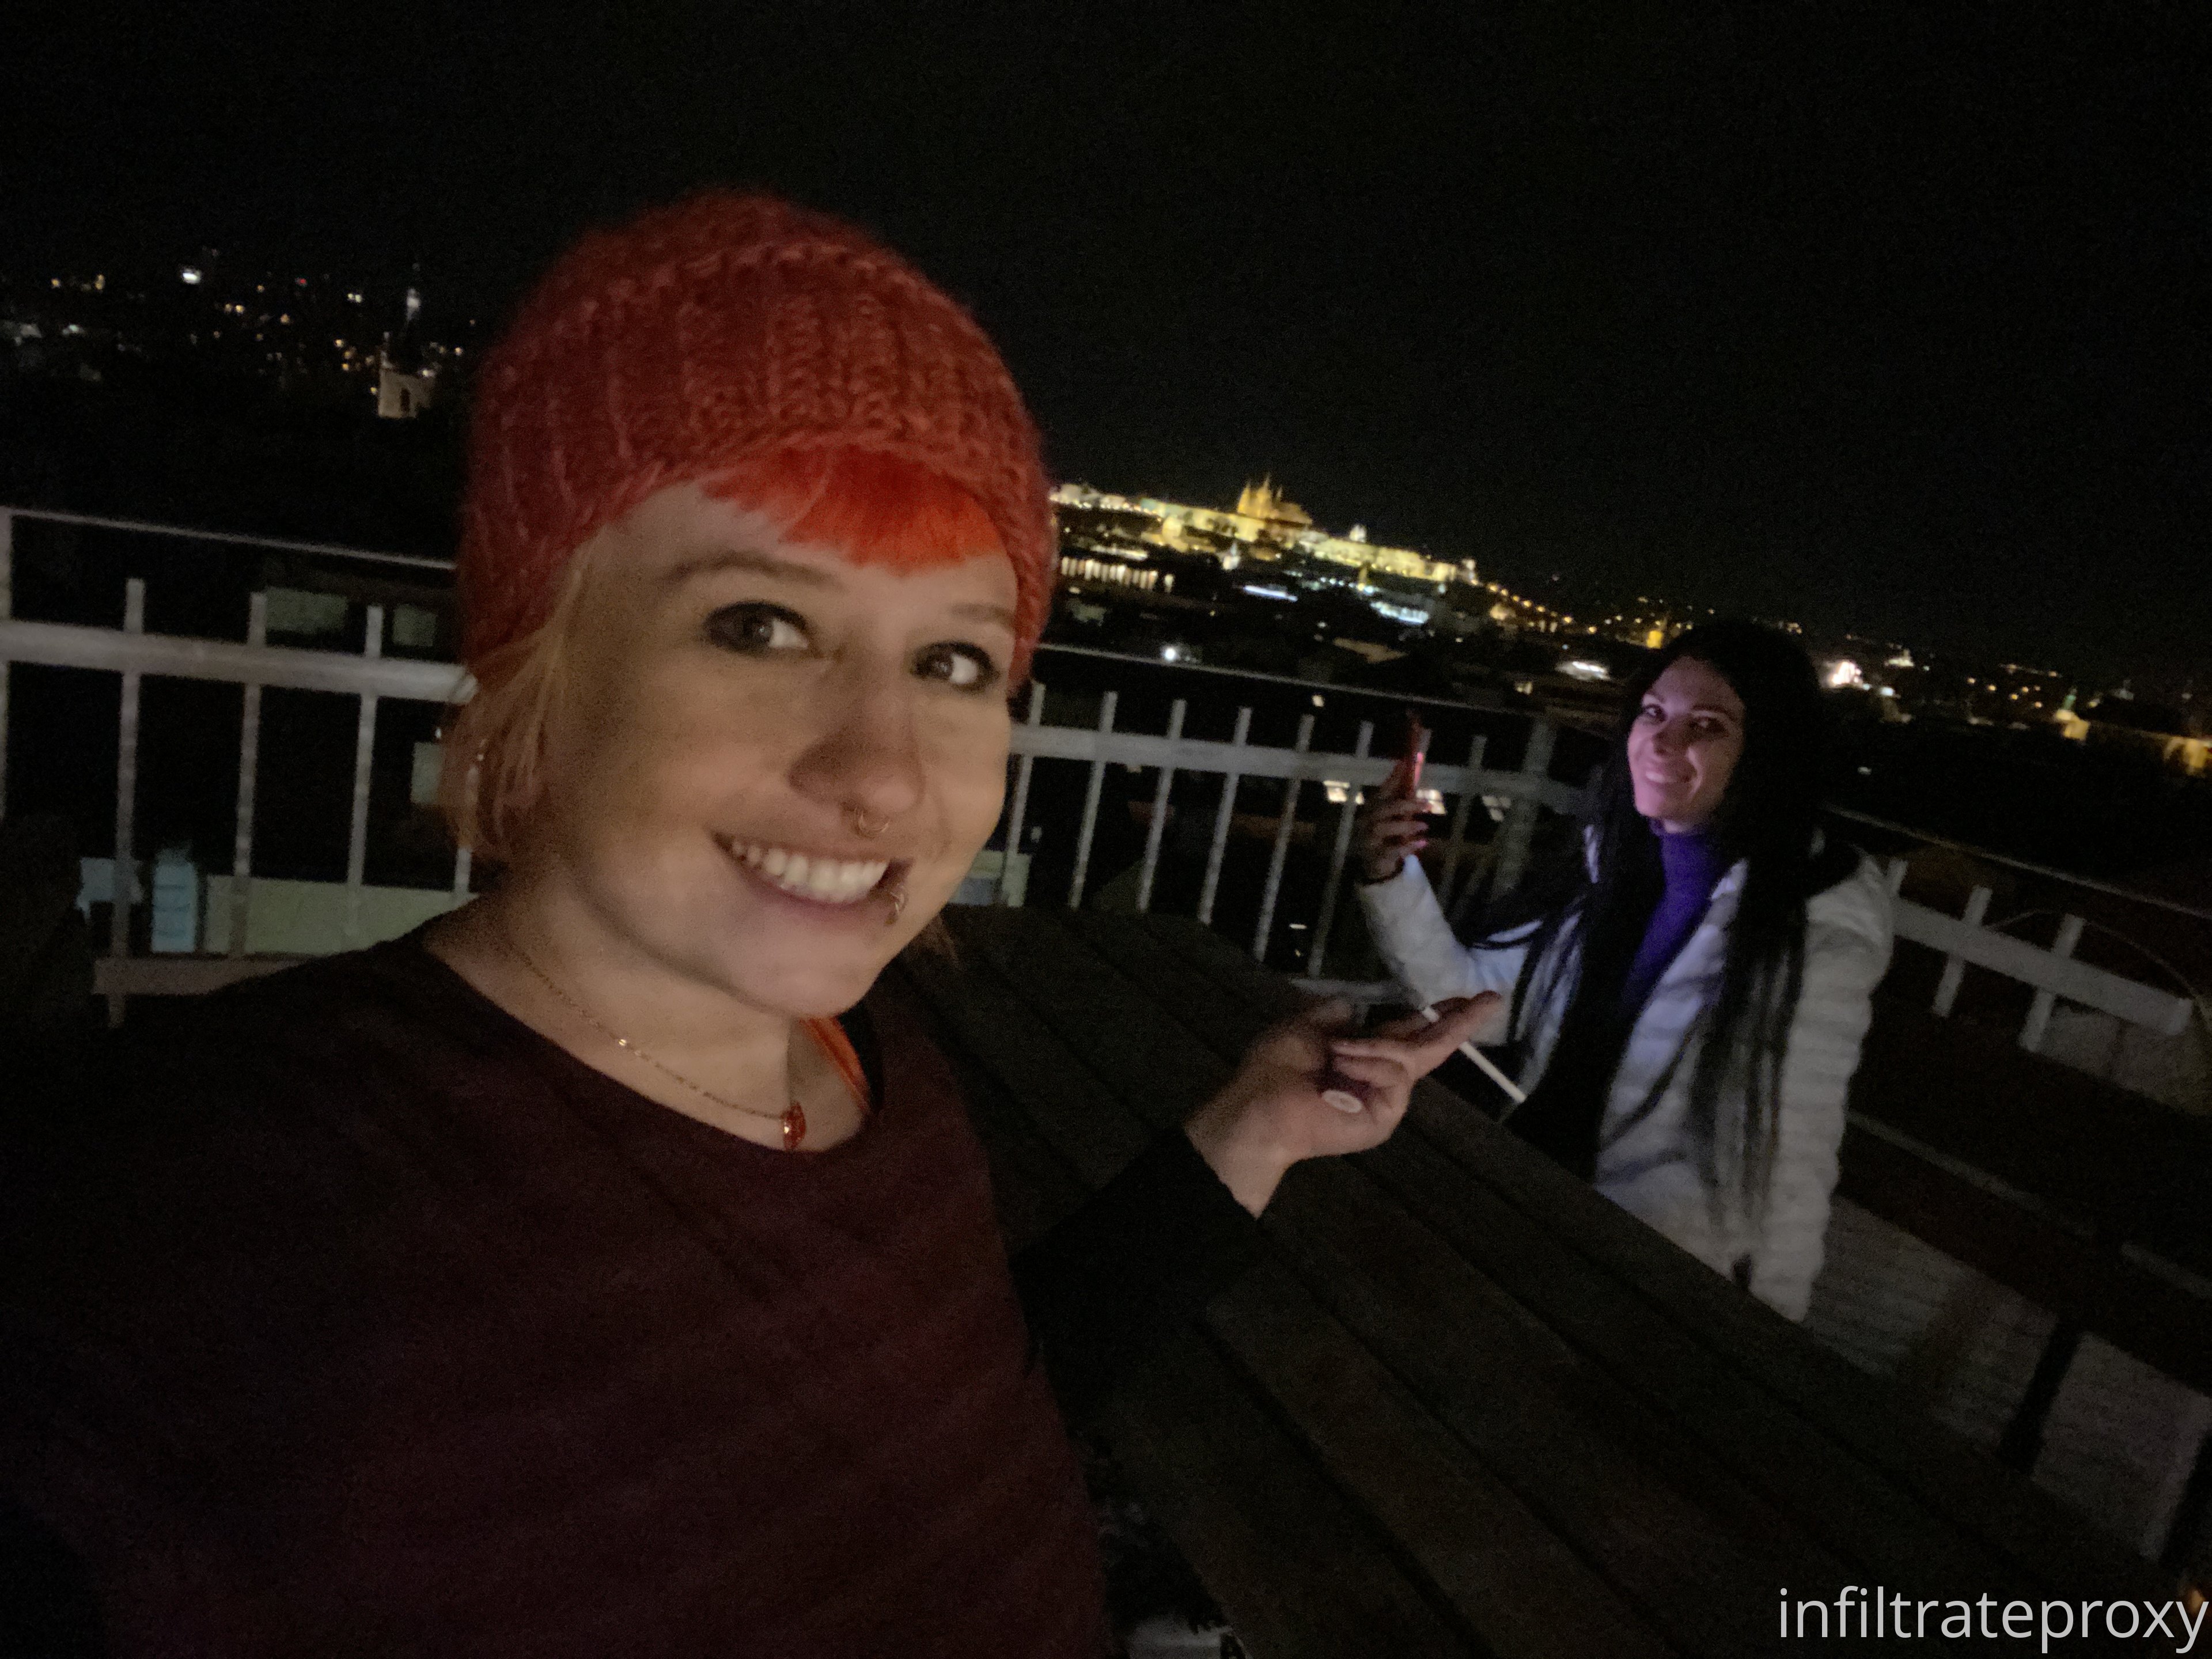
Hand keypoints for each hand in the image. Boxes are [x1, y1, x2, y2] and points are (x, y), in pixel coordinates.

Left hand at [1184, 994, 1500, 1214]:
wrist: (1260, 1105)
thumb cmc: (1276, 1067)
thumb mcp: (1305, 1026)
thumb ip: (1335, 1015)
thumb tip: (1351, 1004)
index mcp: (1364, 1056)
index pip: (1410, 1032)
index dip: (1437, 1016)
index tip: (1464, 998)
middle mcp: (1381, 1077)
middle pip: (1431, 1048)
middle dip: (1459, 1023)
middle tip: (1492, 998)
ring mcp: (1386, 1099)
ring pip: (1406, 1057)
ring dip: (1370, 1048)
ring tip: (1334, 1054)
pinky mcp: (1385, 1116)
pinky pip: (1394, 1075)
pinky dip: (1367, 1063)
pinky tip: (1342, 1066)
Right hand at [1353, 755, 1433, 883]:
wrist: (1374, 864)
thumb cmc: (1386, 835)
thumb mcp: (1394, 816)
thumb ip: (1400, 797)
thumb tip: (1407, 769)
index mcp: (1372, 808)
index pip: (1383, 790)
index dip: (1394, 777)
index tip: (1406, 763)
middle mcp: (1367, 821)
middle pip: (1385, 808)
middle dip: (1407, 805)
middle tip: (1427, 805)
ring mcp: (1368, 839)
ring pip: (1385, 828)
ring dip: (1407, 826)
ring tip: (1424, 826)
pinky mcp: (1375, 856)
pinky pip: (1392, 850)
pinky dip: (1409, 846)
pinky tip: (1423, 843)